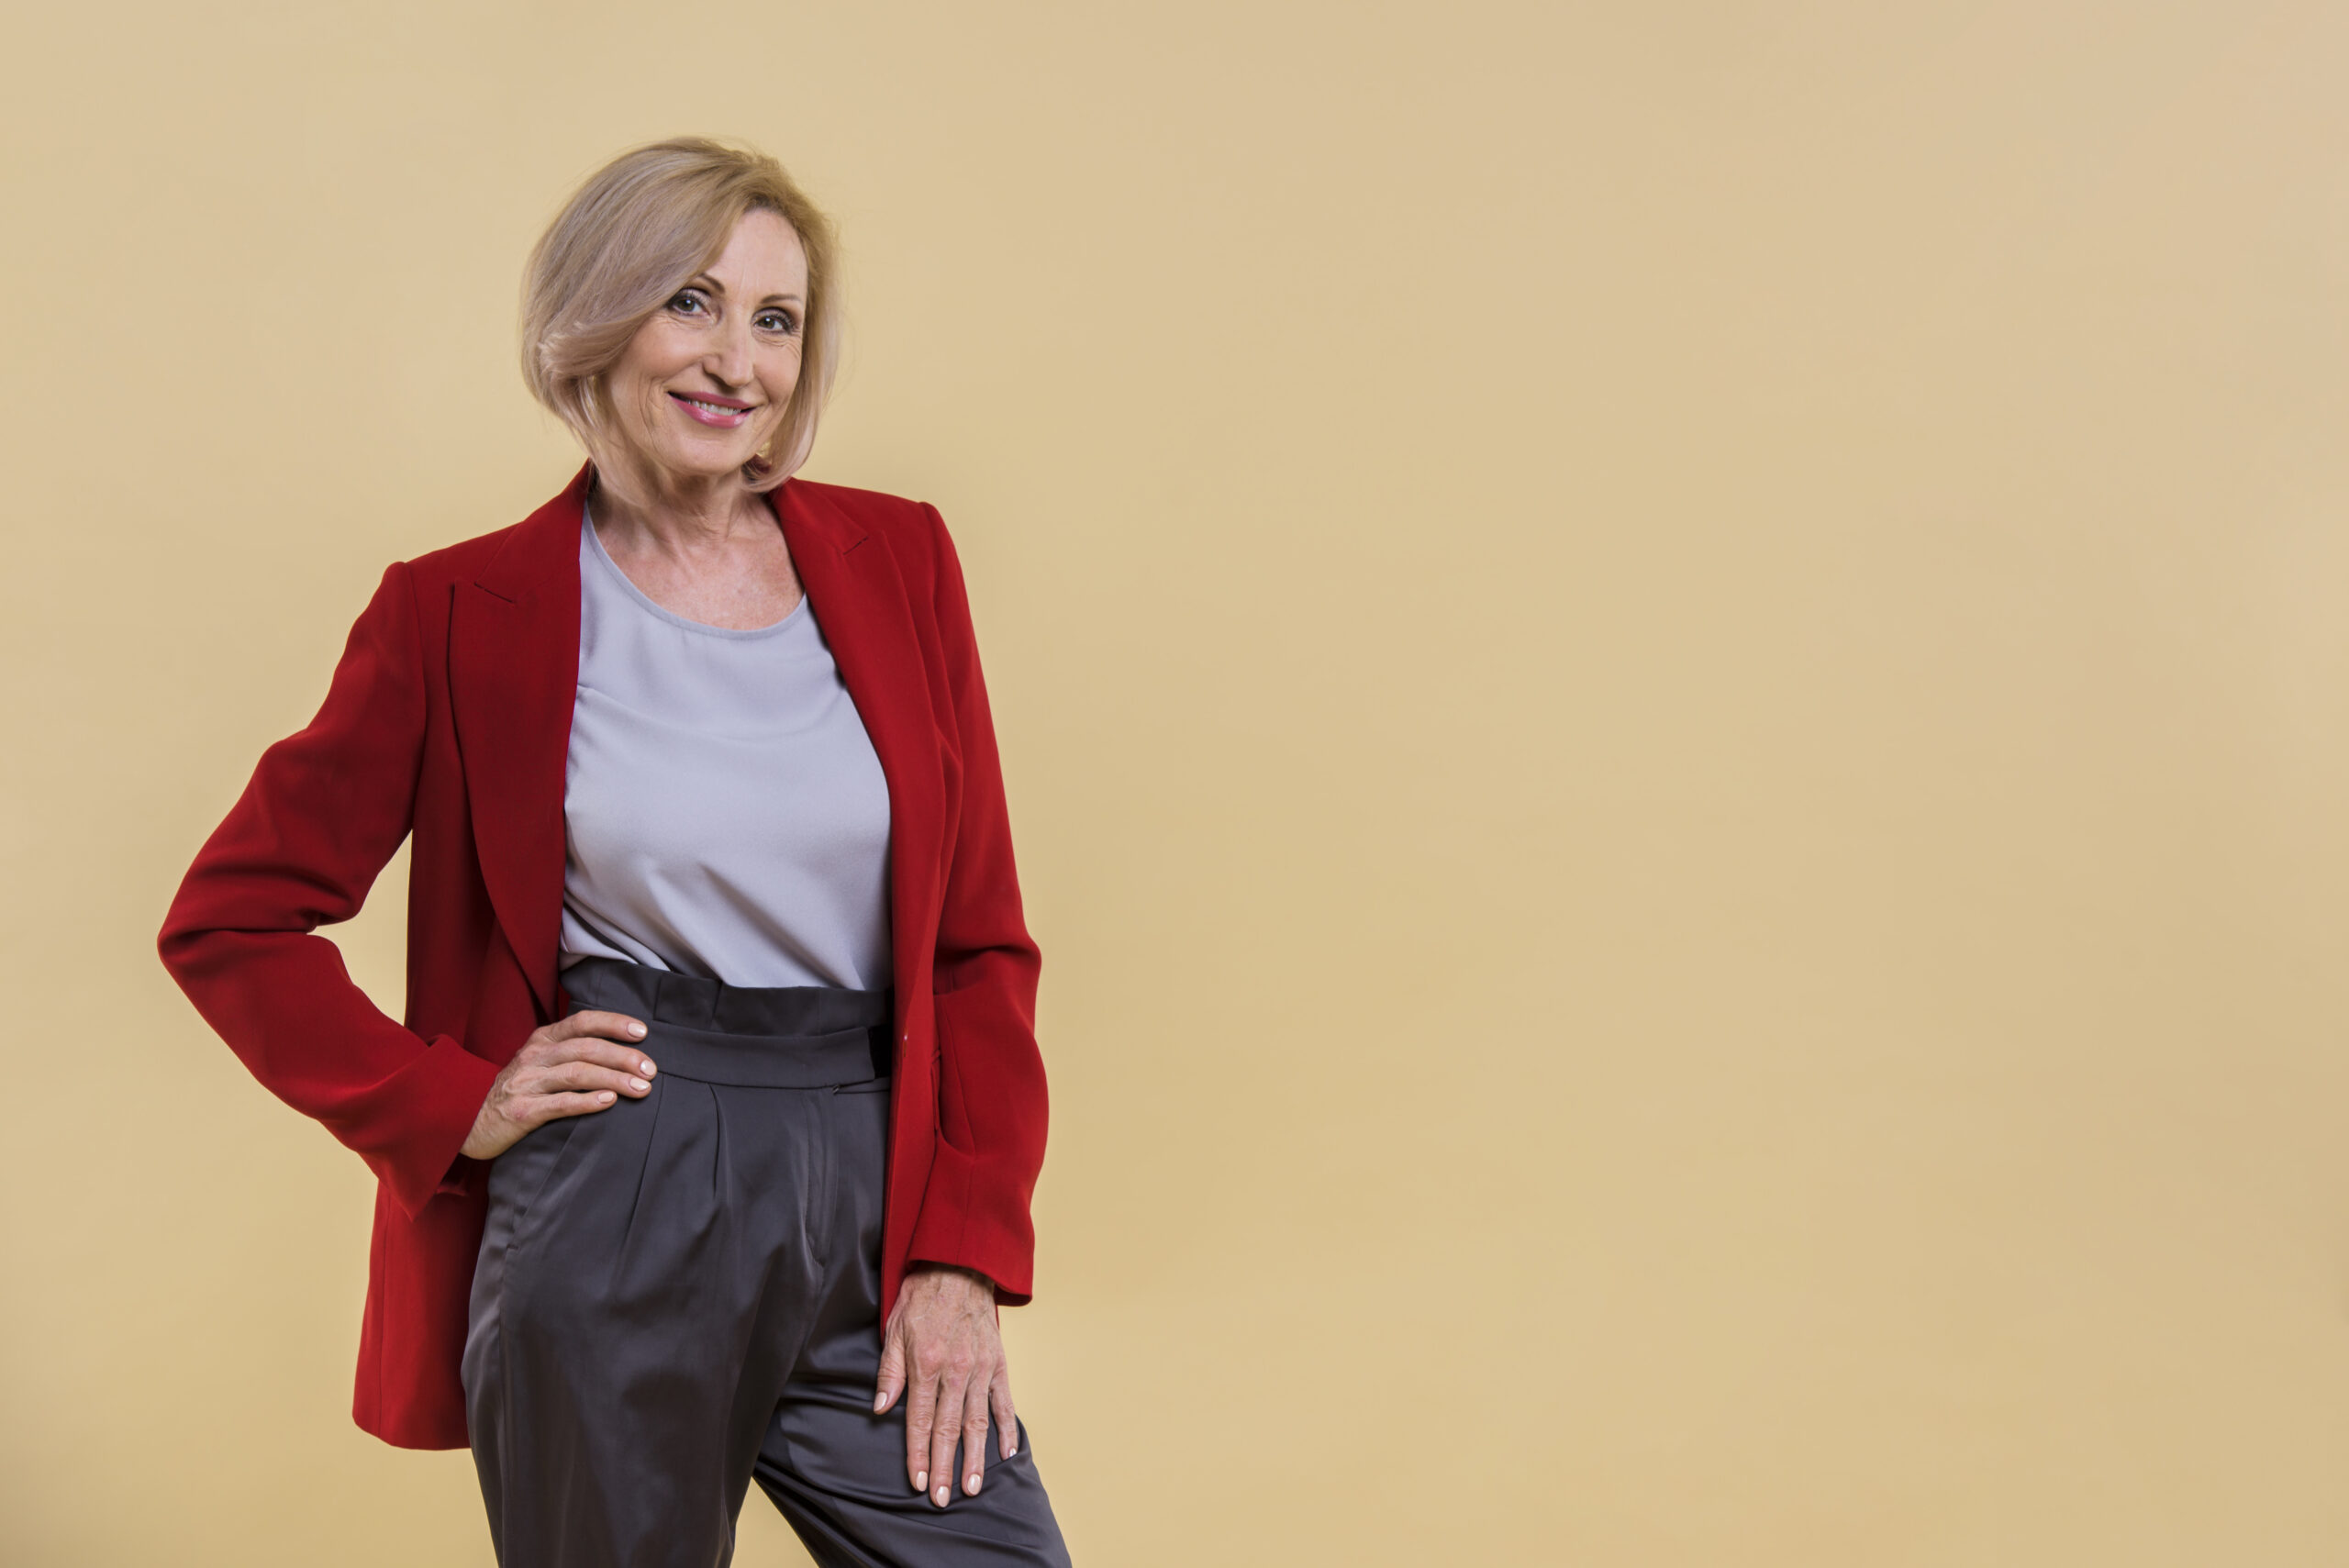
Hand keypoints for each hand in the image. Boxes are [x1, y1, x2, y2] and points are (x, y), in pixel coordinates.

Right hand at [459, 1010, 655, 1160]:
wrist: (471, 1122)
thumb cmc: (519, 1091)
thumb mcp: (540, 1063)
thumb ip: (572, 1053)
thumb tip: (625, 1051)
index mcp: (542, 1040)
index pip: (582, 1022)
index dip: (613, 1023)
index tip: (643, 1031)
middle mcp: (534, 1056)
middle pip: (585, 1048)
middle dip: (623, 1057)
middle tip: (651, 1069)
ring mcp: (526, 1083)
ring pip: (577, 1074)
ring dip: (614, 1079)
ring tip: (641, 1088)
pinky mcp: (521, 1111)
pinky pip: (560, 1104)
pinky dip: (587, 1101)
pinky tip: (609, 1102)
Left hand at [873, 1264, 1016, 1506]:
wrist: (960, 1265)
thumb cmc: (922, 1298)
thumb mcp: (895, 1330)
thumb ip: (890, 1372)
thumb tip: (880, 1408)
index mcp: (926, 1364)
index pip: (918, 1421)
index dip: (917, 1454)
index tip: (917, 1483)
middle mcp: (955, 1371)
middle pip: (947, 1429)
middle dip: (944, 1467)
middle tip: (943, 1499)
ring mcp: (980, 1368)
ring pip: (977, 1422)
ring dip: (975, 1458)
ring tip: (973, 1487)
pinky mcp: (997, 1363)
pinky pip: (1003, 1401)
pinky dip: (1007, 1428)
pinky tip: (1006, 1453)